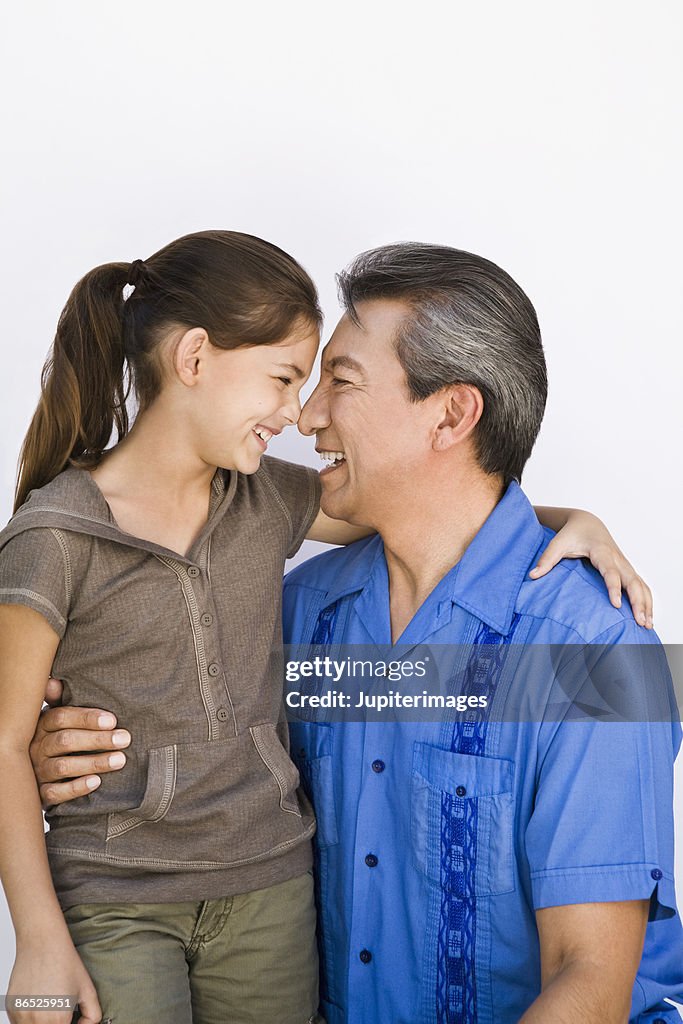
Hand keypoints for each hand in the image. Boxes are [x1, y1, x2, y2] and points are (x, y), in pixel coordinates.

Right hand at [8, 942, 101, 1023]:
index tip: (70, 1019)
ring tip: (51, 1003)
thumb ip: (92, 1016)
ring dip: (42, 1022)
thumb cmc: (64, 963)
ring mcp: (21, 1016)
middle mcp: (36, 1021)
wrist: (42, 943)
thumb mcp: (88, 990)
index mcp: (57, 1019)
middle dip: (56, 1023)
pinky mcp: (11, 1009)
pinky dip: (30, 1018)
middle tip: (62, 1010)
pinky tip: (39, 1000)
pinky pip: (20, 1023)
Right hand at [31, 678, 130, 807]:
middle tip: (124, 739)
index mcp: (42, 725)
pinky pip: (54, 793)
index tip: (112, 720)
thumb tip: (55, 682)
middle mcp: (38, 747)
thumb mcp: (61, 718)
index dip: (86, 718)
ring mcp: (39, 771)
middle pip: (65, 741)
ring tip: (119, 760)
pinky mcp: (41, 793)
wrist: (45, 773)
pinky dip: (75, 788)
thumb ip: (62, 701)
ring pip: (62, 767)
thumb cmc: (61, 737)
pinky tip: (96, 782)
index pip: (60, 717)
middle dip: (97, 739)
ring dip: (93, 763)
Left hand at [529, 511, 653, 627]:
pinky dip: (647, 600)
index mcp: (602, 552)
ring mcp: (624, 564)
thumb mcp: (557, 543)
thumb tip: (532, 576)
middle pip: (633, 581)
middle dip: (638, 601)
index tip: (616, 605)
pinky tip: (647, 616)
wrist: (587, 522)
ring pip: (641, 584)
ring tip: (647, 624)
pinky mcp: (627, 569)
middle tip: (640, 621)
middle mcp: (617, 559)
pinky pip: (641, 585)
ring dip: (646, 604)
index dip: (614, 588)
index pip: (611, 572)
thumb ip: (546, 559)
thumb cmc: (572, 534)